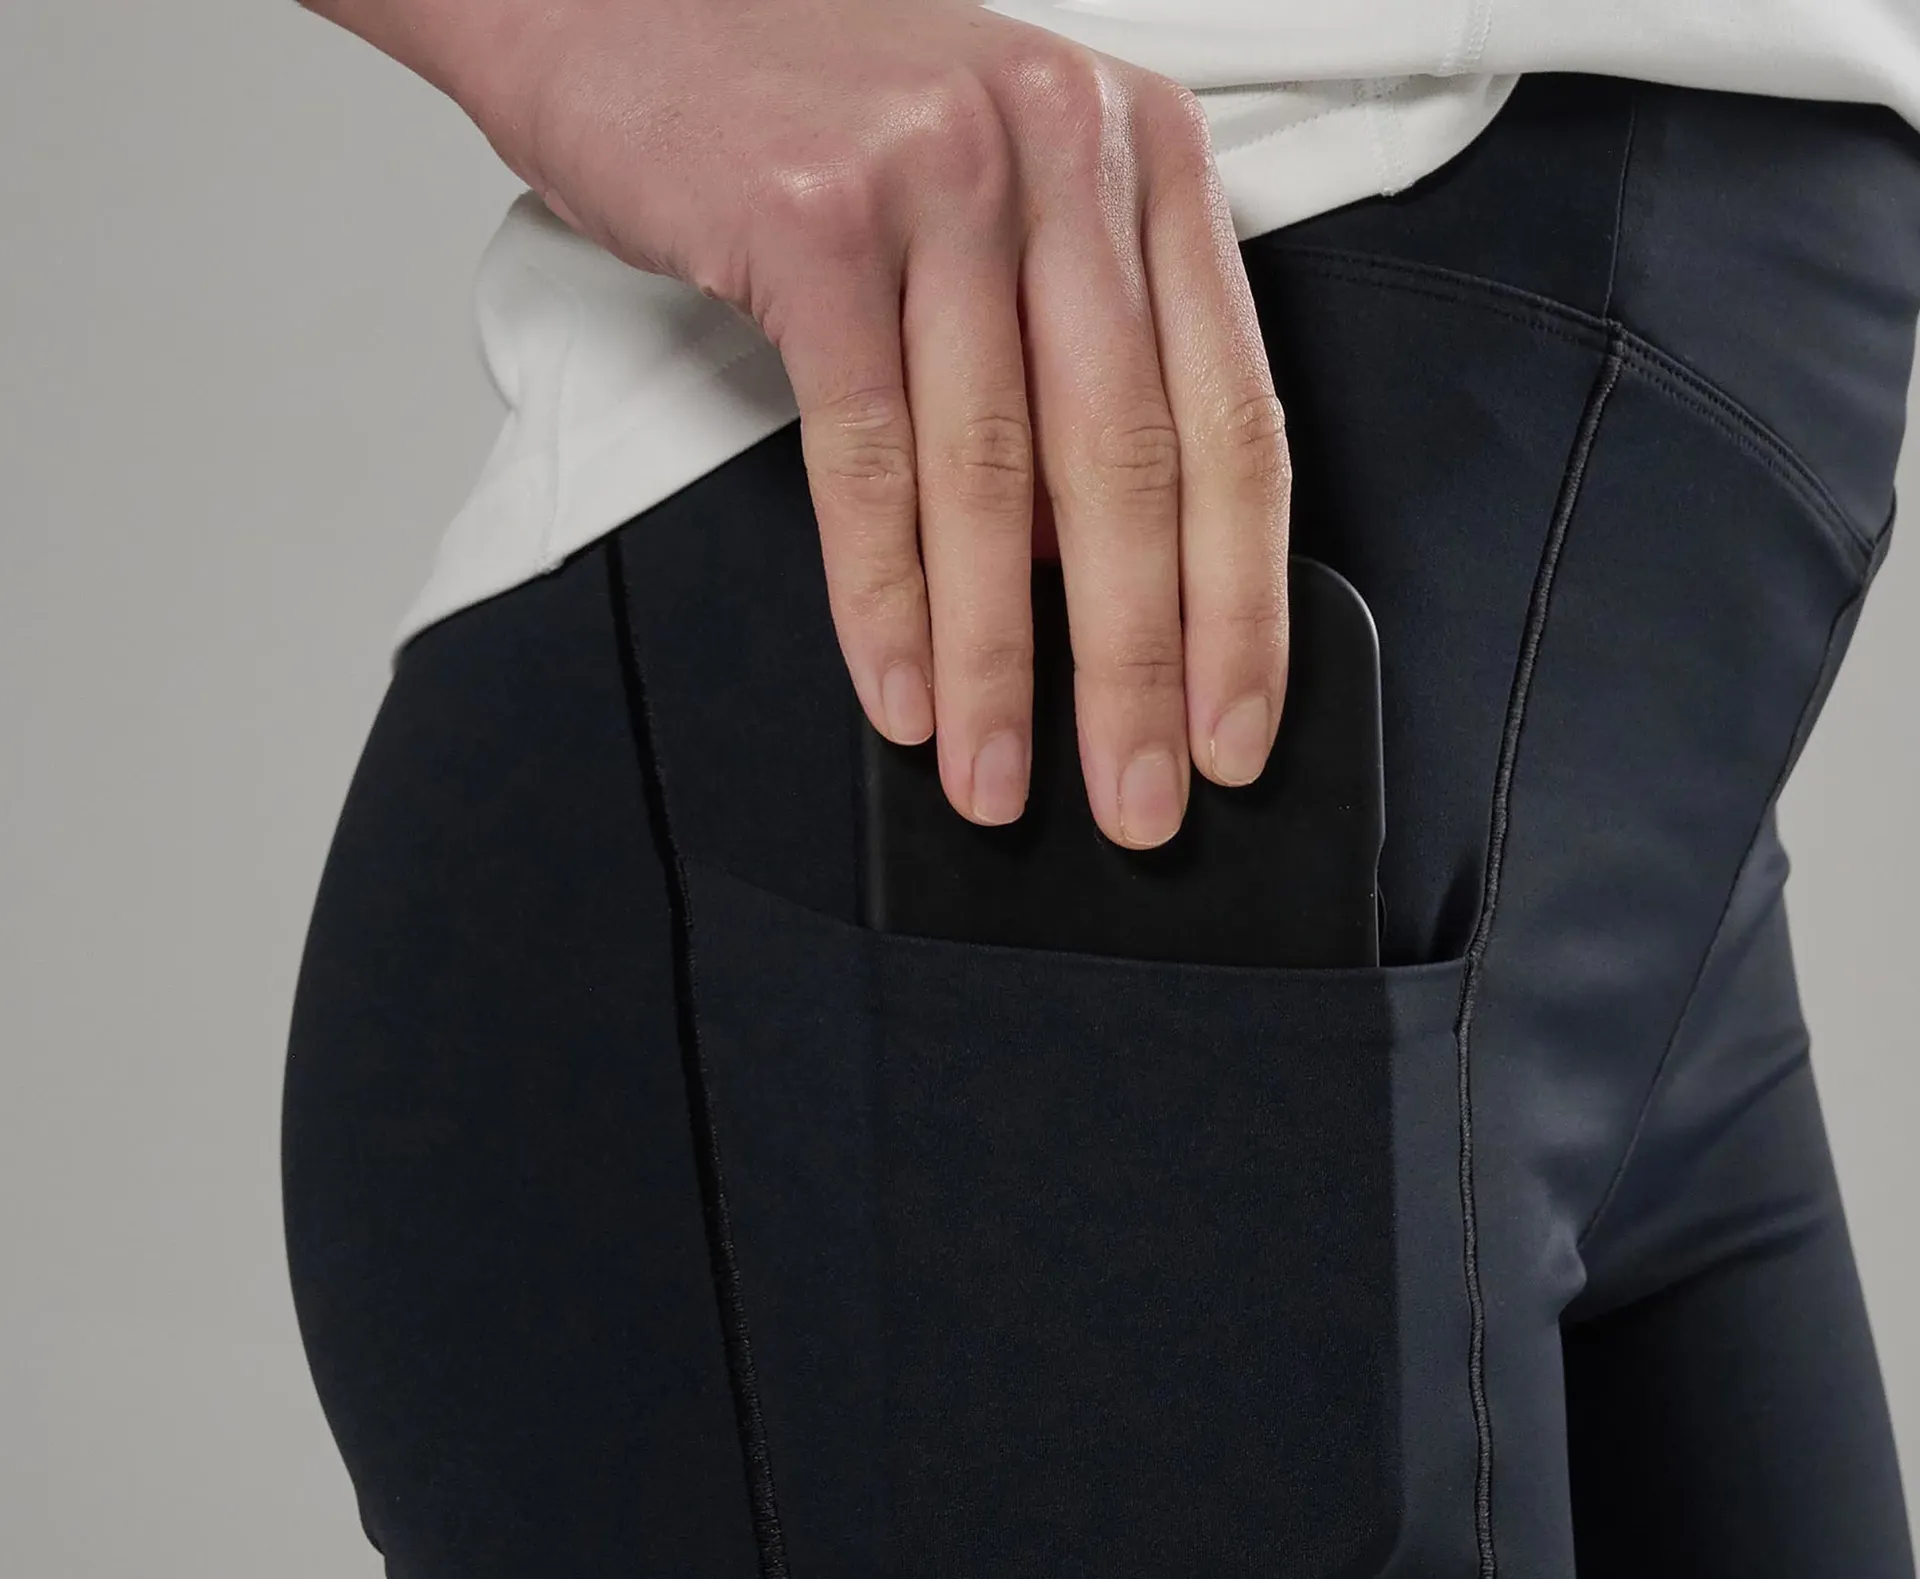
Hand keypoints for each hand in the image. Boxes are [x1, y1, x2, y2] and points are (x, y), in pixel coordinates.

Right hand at [458, 0, 1292, 844]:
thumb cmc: (808, 114)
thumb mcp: (991, 210)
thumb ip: (1060, 366)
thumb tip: (1086, 568)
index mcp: (1141, 163)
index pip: (1234, 421)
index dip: (1242, 603)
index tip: (1236, 726)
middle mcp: (1066, 154)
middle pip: (1132, 466)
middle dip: (1139, 668)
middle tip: (1140, 798)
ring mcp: (944, 177)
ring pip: (997, 478)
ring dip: (1003, 662)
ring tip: (999, 776)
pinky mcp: (815, 218)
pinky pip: (868, 455)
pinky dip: (884, 596)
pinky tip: (902, 689)